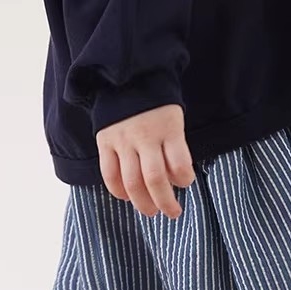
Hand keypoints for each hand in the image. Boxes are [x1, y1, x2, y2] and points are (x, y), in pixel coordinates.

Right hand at [97, 103, 195, 217]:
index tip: (186, 182)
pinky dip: (119, 191)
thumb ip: (174, 146)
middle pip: (155, 179)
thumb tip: (174, 180)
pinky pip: (110, 174)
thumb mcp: (174, 118)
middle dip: (165, 202)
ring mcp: (123, 140)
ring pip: (132, 182)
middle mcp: (145, 136)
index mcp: (168, 128)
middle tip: (172, 212)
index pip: (180, 164)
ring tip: (151, 211)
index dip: (185, 180)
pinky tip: (128, 197)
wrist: (127, 77)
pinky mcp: (105, 142)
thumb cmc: (157, 103)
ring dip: (143, 202)